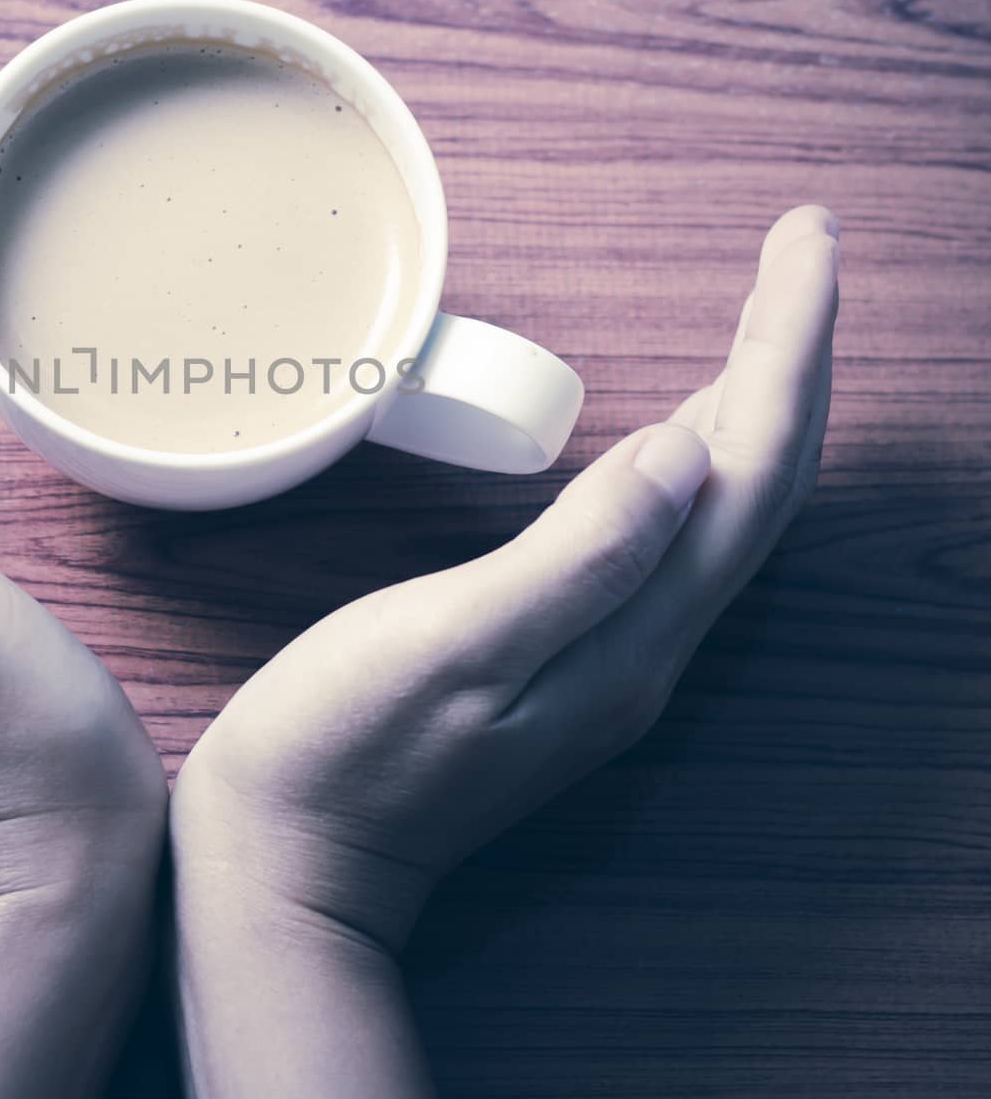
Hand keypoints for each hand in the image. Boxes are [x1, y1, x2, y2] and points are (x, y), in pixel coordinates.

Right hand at [173, 204, 838, 954]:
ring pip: (720, 511)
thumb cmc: (347, 748)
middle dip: (790, 358)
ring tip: (767, 314)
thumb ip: (579, 557)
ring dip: (753, 403)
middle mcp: (643, 648)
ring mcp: (607, 656)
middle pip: (757, 484)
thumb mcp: (454, 645)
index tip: (804, 240)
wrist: (295, 858)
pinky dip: (694, 459)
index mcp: (631, 635)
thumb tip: (681, 453)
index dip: (787, 350)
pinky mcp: (564, 653)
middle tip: (800, 245)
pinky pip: (667, 538)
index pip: (751, 469)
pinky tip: (679, 432)